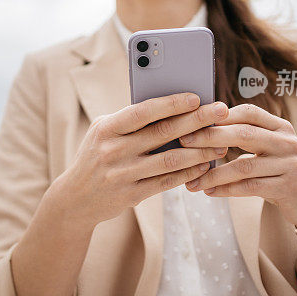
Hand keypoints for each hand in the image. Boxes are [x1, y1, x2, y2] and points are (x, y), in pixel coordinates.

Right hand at [48, 93, 229, 228]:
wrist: (75, 199)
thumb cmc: (96, 156)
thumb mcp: (102, 132)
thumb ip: (130, 121)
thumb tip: (170, 106)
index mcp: (106, 128)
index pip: (143, 111)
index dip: (171, 104)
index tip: (197, 97)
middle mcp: (113, 150)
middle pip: (162, 132)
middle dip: (196, 120)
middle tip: (221, 111)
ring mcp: (122, 174)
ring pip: (170, 160)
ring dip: (199, 150)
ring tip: (221, 143)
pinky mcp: (131, 195)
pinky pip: (166, 182)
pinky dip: (188, 173)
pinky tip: (205, 165)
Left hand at [179, 103, 296, 238]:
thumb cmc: (277, 172)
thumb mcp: (267, 149)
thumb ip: (244, 136)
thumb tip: (200, 127)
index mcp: (281, 126)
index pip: (249, 112)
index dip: (220, 115)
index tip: (193, 120)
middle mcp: (288, 141)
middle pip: (243, 134)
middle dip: (209, 137)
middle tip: (183, 142)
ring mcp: (291, 164)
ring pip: (243, 165)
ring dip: (213, 173)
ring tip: (192, 179)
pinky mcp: (289, 187)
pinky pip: (250, 187)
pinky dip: (226, 189)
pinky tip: (209, 192)